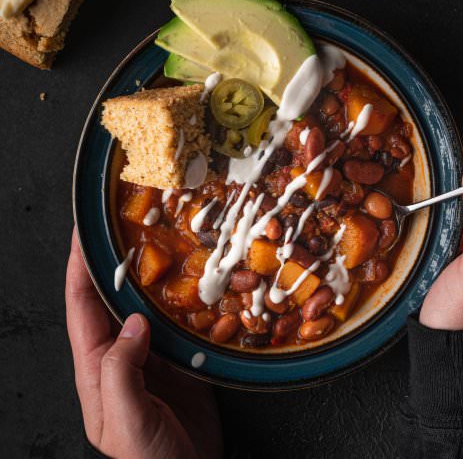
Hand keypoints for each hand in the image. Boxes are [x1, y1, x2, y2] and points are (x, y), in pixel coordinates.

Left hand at [66, 229, 221, 458]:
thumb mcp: (125, 421)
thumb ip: (122, 372)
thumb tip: (135, 323)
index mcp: (96, 367)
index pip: (82, 307)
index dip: (80, 269)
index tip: (84, 235)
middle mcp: (120, 353)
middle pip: (113, 297)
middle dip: (116, 262)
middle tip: (128, 228)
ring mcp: (150, 353)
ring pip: (147, 303)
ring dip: (152, 274)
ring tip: (163, 244)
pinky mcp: (178, 356)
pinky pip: (177, 318)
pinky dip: (182, 296)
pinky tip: (196, 280)